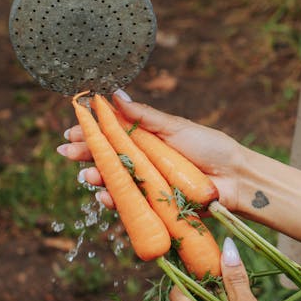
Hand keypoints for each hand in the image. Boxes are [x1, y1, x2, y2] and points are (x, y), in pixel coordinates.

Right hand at [58, 91, 245, 210]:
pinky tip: (104, 196)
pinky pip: (129, 204)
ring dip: (97, 177)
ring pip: (115, 181)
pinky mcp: (153, 205)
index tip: (72, 130)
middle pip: (107, 158)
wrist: (234, 178)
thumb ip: (144, 116)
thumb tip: (114, 94)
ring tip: (87, 175)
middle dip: (85, 155)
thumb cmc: (210, 148)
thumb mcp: (175, 127)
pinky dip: (115, 201)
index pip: (112, 134)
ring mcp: (147, 184)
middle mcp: (144, 161)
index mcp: (147, 139)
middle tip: (66, 152)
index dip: (91, 133)